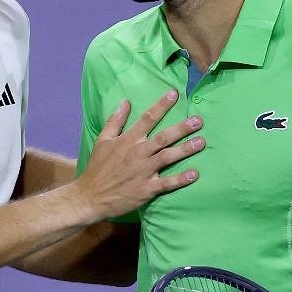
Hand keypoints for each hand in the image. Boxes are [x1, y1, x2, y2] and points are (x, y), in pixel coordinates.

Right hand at [76, 90, 202, 220]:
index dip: (161, 105)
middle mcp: (137, 153)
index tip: (174, 94)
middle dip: (182, 128)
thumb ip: (115, 121)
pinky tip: (194, 174)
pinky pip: (166, 183)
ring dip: (185, 149)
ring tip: (201, 142)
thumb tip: (125, 102)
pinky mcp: (146, 189)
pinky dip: (180, 179)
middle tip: (198, 120)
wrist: (90, 197)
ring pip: (168, 157)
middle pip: (163, 137)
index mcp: (127, 140)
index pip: (147, 118)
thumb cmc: (97, 168)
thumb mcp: (102, 141)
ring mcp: (143, 171)